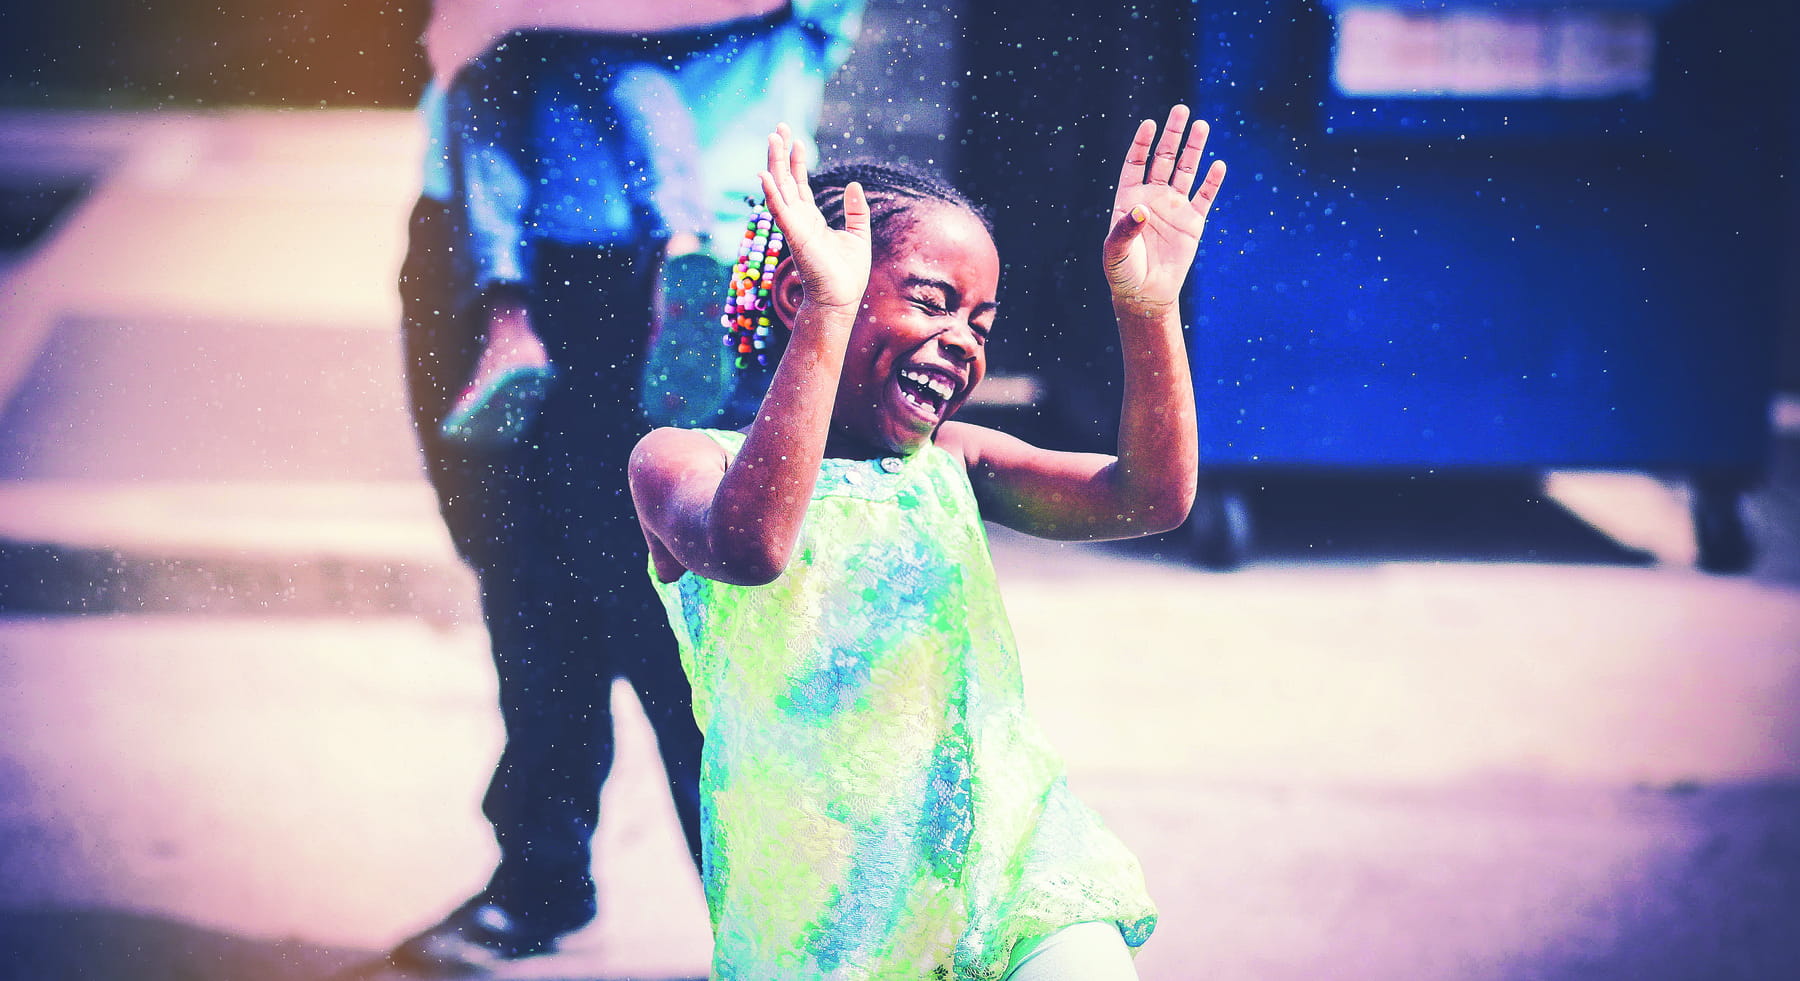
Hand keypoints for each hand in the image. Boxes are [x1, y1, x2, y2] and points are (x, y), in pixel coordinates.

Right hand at [760, 124, 870, 314]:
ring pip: (780, 188)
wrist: (842, 300)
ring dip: (774, 163)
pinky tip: (765, 174)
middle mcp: (799, 219)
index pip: (800, 184)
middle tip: (778, 127)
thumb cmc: (847, 275)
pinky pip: (780, 210)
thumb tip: (853, 183)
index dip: (797, 161)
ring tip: (771, 138)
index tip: (796, 139)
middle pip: (786, 179)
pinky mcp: (795, 236)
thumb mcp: (858, 235)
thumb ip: (856, 210)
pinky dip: (772, 192)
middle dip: (782, 153)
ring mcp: (794, 227)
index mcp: (811, 219)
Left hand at [1103, 104, 1226, 316]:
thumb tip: (1142, 210)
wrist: (1145, 294)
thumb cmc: (1123, 271)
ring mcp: (1174, 207)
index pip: (1136, 163)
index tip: (1149, 124)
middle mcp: (1153, 197)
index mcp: (1129, 198)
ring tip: (1202, 125)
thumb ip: (1125, 229)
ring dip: (1194, 149)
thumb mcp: (1115, 251)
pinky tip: (1218, 165)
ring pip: (1186, 171)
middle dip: (1172, 135)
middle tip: (1181, 110)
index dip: (1142, 143)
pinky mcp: (1193, 222)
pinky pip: (1205, 197)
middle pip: (1164, 158)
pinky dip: (1212, 182)